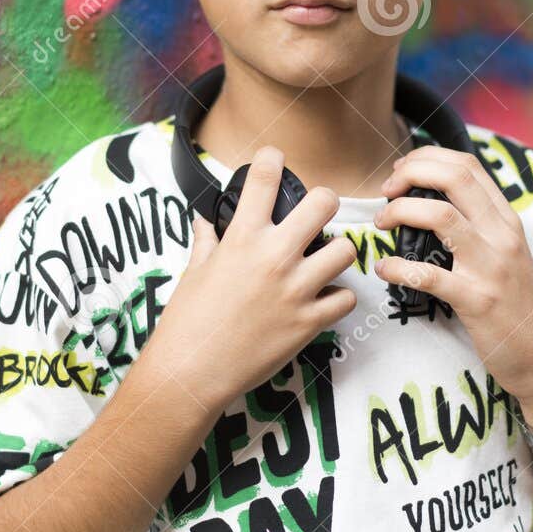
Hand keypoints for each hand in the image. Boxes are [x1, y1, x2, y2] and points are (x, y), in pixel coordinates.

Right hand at [139, 146, 358, 417]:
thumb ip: (207, 240)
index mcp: (242, 238)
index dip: (272, 159)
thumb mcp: (194, 271)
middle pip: (324, 203)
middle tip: (316, 216)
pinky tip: (323, 299)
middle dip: (323, 204)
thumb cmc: (187, 321)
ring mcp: (296, 290)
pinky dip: (338, 298)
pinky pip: (346, 298)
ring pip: (346, 250)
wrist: (191, 372)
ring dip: (337, 253)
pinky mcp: (309, 323)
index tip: (274, 160)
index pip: (264, 177)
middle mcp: (274, 256)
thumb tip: (206, 221)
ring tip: (324, 261)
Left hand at [372, 145, 532, 430]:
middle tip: (386, 190)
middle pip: (454, 177)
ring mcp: (491, 267)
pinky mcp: (477, 301)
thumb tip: (433, 200)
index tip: (401, 170)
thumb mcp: (506, 254)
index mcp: (507, 220)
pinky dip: (396, 267)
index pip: (468, 165)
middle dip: (410, 172)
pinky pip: (428, 274)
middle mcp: (502, 235)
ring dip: (399, 211)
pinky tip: (384, 269)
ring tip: (381, 223)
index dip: (427, 158)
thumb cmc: (516, 305)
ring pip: (439, 216)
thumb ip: (479, 225)